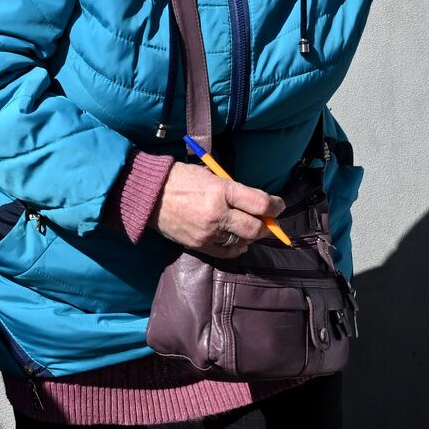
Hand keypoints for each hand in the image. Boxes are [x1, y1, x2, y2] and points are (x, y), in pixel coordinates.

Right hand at [153, 162, 285, 258]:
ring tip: (252, 229)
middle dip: (267, 226)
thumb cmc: (181, 179)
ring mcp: (208, 232)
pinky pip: (226, 252)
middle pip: (255, 228)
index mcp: (222, 190)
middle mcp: (218, 213)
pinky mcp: (198, 245)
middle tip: (270, 222)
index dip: (275, 206)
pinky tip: (239, 241)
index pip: (260, 203)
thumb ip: (232, 189)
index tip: (279, 206)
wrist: (149, 195)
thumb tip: (254, 202)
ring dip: (251, 236)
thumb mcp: (210, 175)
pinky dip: (236, 247)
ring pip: (242, 241)